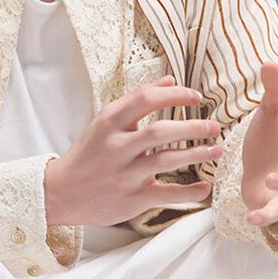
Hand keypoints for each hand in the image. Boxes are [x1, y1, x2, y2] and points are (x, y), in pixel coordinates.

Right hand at [44, 76, 219, 226]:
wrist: (62, 191)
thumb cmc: (89, 153)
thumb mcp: (106, 121)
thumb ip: (137, 100)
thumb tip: (170, 80)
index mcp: (110, 121)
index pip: (146, 98)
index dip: (176, 95)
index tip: (196, 97)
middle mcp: (117, 145)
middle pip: (160, 131)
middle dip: (193, 127)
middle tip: (214, 125)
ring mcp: (125, 173)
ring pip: (166, 160)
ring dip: (196, 154)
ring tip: (216, 149)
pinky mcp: (132, 198)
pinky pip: (167, 193)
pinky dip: (189, 191)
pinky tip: (205, 186)